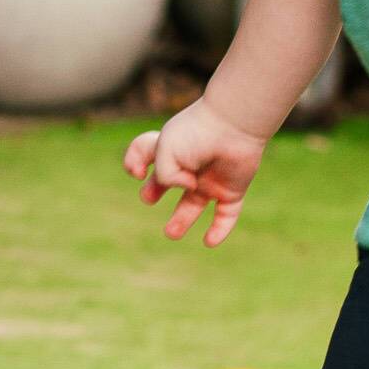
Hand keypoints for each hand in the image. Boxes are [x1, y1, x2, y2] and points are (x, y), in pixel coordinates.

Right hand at [123, 98, 267, 246]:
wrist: (234, 127)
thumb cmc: (196, 133)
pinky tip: (209, 242)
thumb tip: (188, 189)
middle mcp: (190, 164)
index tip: (138, 172)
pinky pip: (226, 214)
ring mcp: (211, 178)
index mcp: (170, 148)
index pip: (146, 154)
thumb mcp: (164, 151)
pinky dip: (219, 230)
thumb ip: (164, 176)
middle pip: (169, 182)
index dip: (134, 162)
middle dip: (154, 190)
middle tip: (149, 198)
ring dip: (182, 220)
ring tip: (171, 234)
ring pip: (195, 204)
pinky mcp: (232, 190)